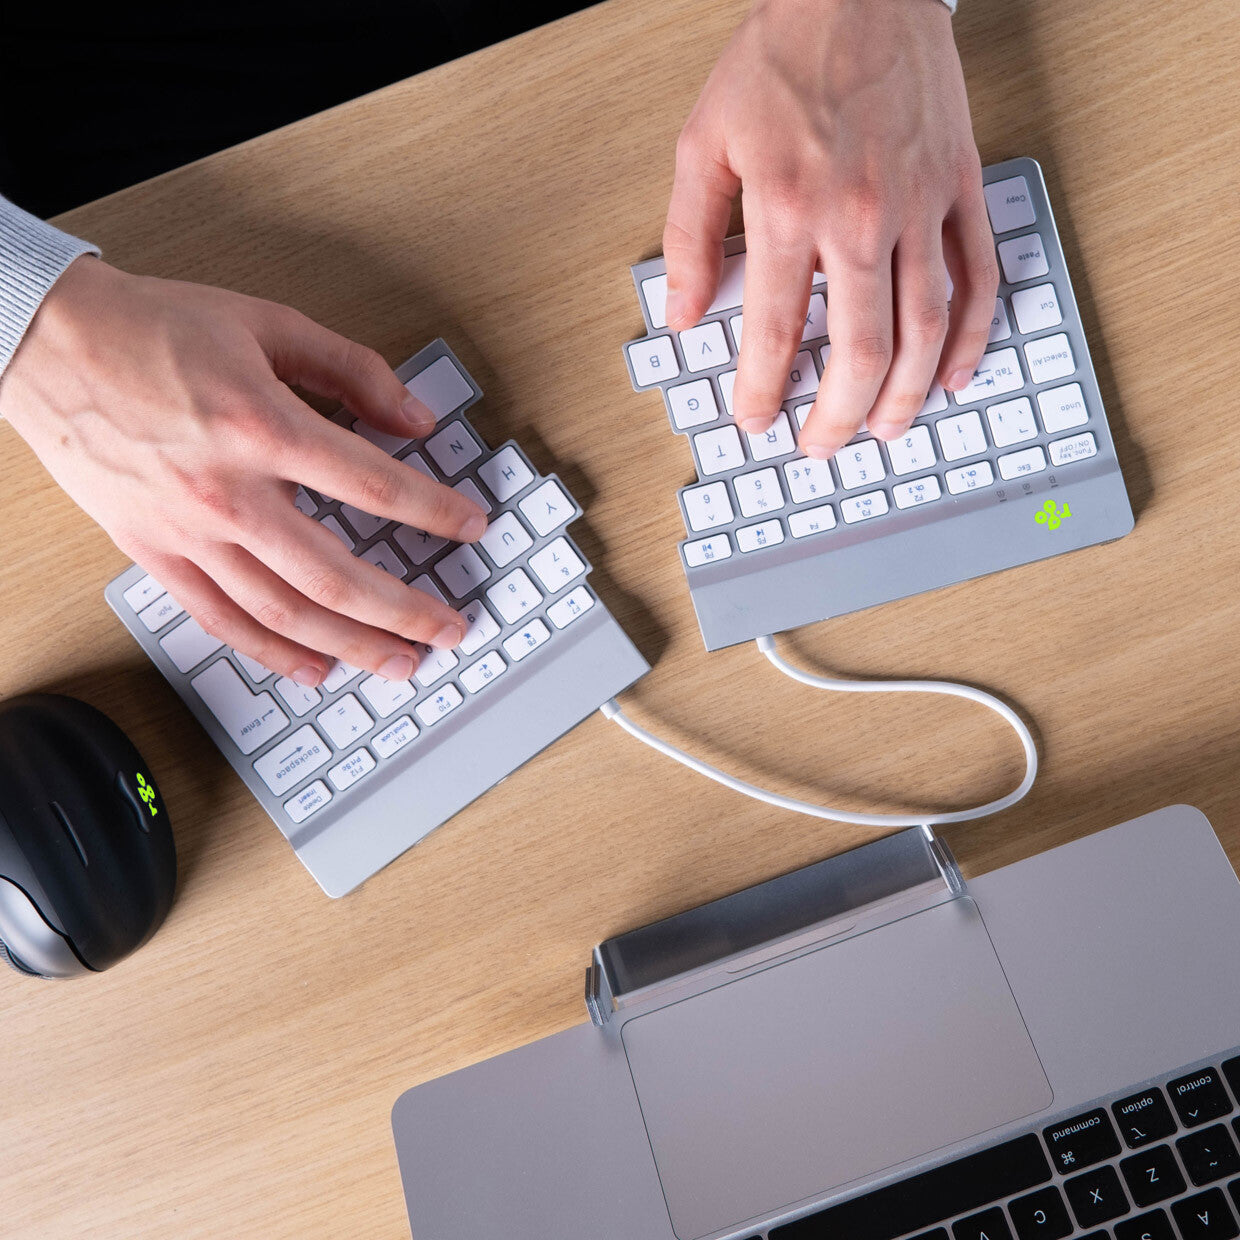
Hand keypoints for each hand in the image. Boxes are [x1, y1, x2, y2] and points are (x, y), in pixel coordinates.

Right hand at [0, 257, 487, 686]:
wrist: (44, 342)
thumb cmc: (153, 329)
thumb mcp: (268, 323)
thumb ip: (353, 369)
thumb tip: (414, 418)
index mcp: (260, 425)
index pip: (372, 485)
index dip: (433, 510)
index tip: (470, 525)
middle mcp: (226, 490)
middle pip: (335, 574)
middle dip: (404, 610)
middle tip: (449, 628)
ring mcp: (187, 532)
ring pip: (283, 612)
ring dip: (350, 645)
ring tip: (400, 662)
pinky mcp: (154, 553)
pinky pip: (220, 620)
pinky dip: (271, 652)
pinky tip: (313, 669)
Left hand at [664, 0, 997, 457]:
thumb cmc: (781, 58)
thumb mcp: (705, 142)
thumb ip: (690, 237)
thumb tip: (682, 315)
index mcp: (789, 209)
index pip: (774, 332)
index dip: (763, 391)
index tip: (756, 421)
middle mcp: (860, 217)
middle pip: (859, 350)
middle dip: (838, 414)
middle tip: (822, 446)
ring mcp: (920, 205)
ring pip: (925, 327)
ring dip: (904, 393)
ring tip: (883, 430)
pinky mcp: (960, 187)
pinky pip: (978, 276)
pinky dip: (970, 335)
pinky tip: (952, 373)